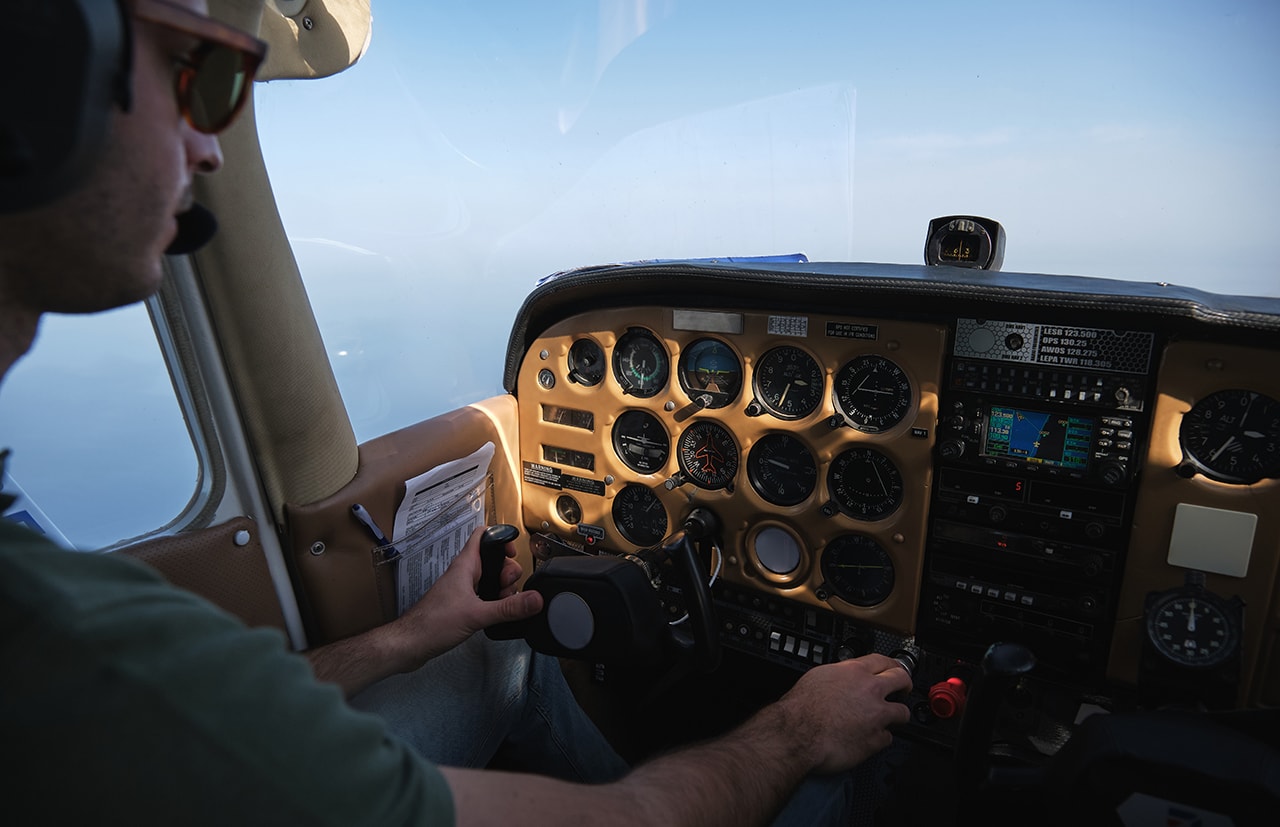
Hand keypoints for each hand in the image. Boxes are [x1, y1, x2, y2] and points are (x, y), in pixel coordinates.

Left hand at [389, 525, 543, 668]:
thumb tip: (534, 599)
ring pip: (488, 578)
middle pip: (492, 559)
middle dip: (507, 571)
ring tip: (502, 602)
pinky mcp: (460, 603)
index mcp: (465, 566)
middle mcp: (463, 574)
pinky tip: (494, 613)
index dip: (501, 537)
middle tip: (508, 587)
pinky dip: (492, 600)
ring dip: (501, 588)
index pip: (483, 535)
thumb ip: (508, 608)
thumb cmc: (432, 624)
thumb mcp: (477, 615)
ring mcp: (461, 588)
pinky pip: (482, 593)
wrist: (410, 643)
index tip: (513, 553)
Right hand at [775, 653, 911, 773]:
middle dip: (904, 685)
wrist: (797, 733)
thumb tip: (844, 678)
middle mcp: (870, 690)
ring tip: (886, 720)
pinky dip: (879, 739)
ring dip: (896, 716)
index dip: (892, 666)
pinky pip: (887, 738)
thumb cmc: (800, 708)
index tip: (894, 670)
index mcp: (854, 671)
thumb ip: (839, 675)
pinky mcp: (876, 739)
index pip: (884, 661)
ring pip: (902, 712)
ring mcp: (877, 715)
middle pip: (902, 680)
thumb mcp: (818, 677)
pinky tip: (868, 739)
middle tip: (902, 691)